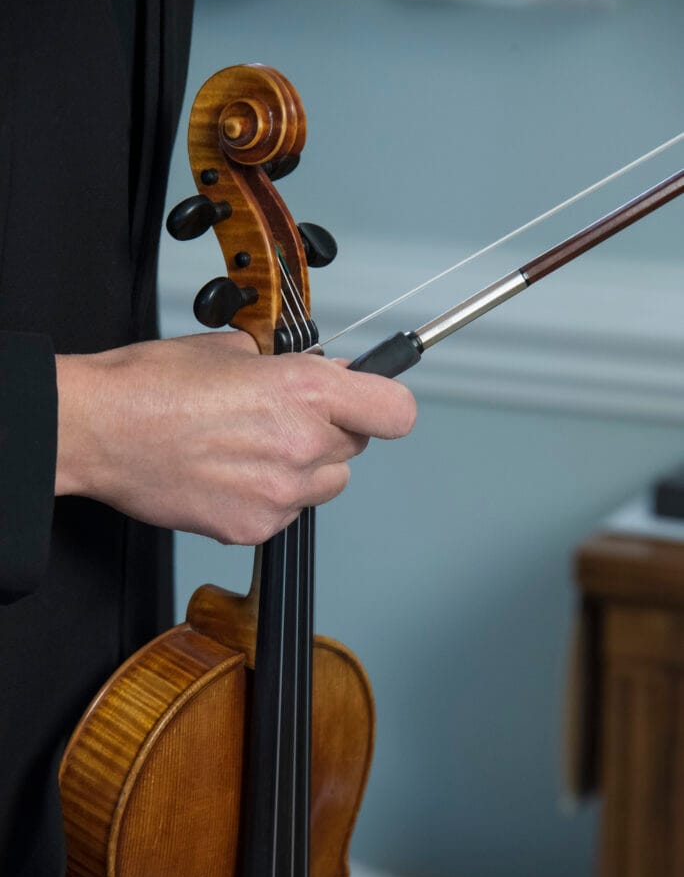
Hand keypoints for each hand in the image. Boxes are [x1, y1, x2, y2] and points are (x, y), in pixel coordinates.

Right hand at [55, 331, 415, 544]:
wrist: (99, 430)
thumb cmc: (153, 383)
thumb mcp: (232, 349)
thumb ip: (290, 367)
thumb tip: (321, 376)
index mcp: (305, 391)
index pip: (396, 412)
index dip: (382, 405)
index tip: (369, 403)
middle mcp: (302, 445)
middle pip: (355, 448)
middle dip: (329, 432)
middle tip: (281, 419)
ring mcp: (280, 494)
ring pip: (325, 485)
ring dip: (304, 469)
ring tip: (250, 450)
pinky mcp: (254, 527)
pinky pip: (287, 512)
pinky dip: (268, 497)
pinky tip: (228, 476)